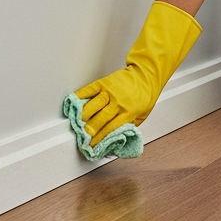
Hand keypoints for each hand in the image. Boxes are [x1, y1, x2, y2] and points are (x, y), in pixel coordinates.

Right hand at [74, 2, 201, 145]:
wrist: (147, 75)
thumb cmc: (145, 96)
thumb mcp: (142, 116)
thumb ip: (129, 127)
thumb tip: (116, 138)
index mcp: (128, 113)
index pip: (111, 128)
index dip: (100, 138)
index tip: (92, 144)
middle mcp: (118, 102)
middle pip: (100, 118)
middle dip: (90, 129)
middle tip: (82, 136)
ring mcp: (110, 91)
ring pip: (93, 105)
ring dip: (83, 115)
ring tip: (77, 122)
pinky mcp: (104, 82)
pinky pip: (89, 90)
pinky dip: (80, 96)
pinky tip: (74, 102)